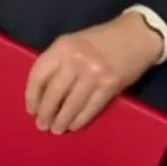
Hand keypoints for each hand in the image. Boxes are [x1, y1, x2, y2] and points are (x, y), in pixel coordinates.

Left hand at [24, 11, 162, 132]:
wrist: (136, 36)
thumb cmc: (100, 40)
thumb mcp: (73, 42)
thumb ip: (57, 61)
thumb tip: (42, 91)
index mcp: (62, 47)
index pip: (39, 74)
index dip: (32, 95)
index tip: (31, 109)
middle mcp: (75, 60)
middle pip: (54, 92)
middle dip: (46, 112)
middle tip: (42, 125)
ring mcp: (93, 74)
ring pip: (72, 104)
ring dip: (62, 120)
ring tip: (56, 129)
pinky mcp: (110, 86)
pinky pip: (91, 108)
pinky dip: (80, 119)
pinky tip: (74, 126)